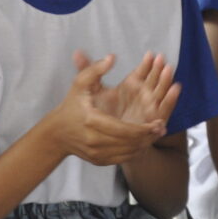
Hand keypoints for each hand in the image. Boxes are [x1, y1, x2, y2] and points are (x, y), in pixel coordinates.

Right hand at [47, 53, 168, 165]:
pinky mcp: (99, 161)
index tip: (158, 122)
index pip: (123, 129)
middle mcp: (94, 140)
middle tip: (160, 127)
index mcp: (91, 121)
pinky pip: (122, 159)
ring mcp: (96, 153)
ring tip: (154, 134)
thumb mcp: (79, 84)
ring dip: (143, 144)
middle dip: (147, 135)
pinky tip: (141, 142)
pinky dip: (134, 151)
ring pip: (128, 152)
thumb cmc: (71, 106)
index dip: (143, 128)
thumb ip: (95, 69)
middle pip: (129, 142)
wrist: (57, 133)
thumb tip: (112, 57)